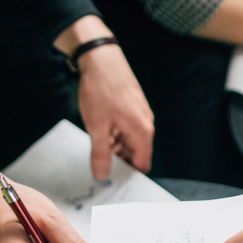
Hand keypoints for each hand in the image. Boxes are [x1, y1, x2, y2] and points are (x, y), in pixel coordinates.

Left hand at [76, 44, 154, 178]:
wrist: (101, 59)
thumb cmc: (101, 90)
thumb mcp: (97, 127)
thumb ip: (101, 154)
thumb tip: (102, 175)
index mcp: (142, 131)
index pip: (142, 164)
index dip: (129, 176)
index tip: (115, 184)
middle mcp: (145, 123)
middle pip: (137, 153)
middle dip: (120, 162)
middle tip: (101, 169)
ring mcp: (140, 114)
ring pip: (131, 140)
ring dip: (116, 148)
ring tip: (97, 150)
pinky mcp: (132, 106)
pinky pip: (127, 128)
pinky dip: (116, 134)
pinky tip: (100, 132)